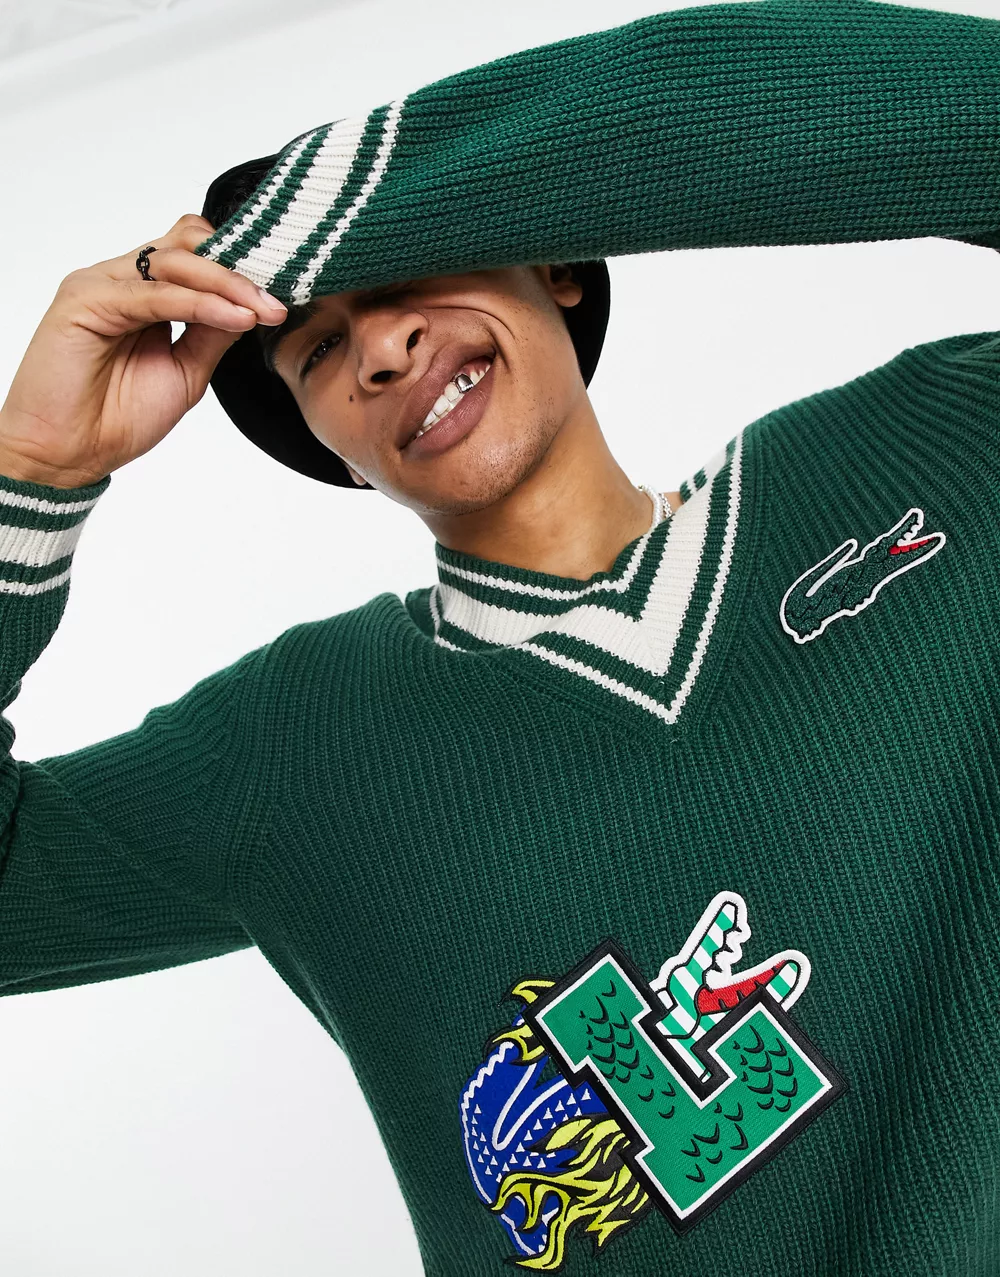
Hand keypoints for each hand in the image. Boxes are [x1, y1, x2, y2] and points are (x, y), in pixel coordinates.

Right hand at [0, 214, 286, 488]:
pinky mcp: (84, 299)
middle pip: (187, 248)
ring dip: (225, 284)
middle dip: (239, 272)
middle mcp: (120, 280)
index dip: (238, 266)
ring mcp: (100, 284)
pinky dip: (198, 303)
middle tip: (277, 301)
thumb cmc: (118, 418)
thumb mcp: (187, 372)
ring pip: (173, 262)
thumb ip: (213, 334)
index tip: (280, 294)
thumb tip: (253, 306)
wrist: (70, 454)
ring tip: (262, 310)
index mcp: (143, 293)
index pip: (194, 254)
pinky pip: (152, 293)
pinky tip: (234, 318)